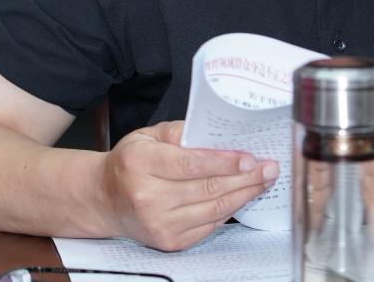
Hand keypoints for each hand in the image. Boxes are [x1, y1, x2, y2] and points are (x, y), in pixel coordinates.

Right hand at [98, 120, 277, 250]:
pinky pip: (209, 225)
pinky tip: (242, 197)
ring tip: (262, 181)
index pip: (191, 164)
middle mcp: (147, 197)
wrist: (104, 199)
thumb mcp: (147, 135)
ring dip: (244, 195)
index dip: (225, 162)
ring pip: (214, 209)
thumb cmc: (130, 163)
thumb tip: (218, 135)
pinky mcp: (169, 241)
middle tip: (269, 167)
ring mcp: (158, 223)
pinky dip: (229, 211)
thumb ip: (180, 132)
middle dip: (245, 178)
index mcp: (139, 163)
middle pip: (208, 188)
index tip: (250, 157)